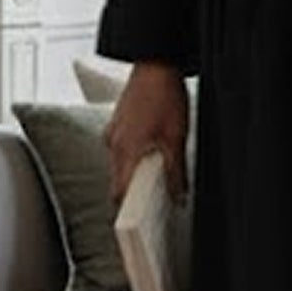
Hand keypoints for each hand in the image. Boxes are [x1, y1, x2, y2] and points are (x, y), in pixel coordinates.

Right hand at [106, 62, 189, 207]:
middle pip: (117, 181)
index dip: (127, 211)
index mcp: (125, 151)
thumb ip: (175, 171)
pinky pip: (121, 149)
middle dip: (132, 196)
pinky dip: (133, 158)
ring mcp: (113, 132)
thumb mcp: (176, 138)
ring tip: (155, 183)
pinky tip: (152, 156)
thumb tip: (178, 197)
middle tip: (151, 210)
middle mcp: (113, 144)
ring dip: (133, 175)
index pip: (119, 193)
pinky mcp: (118, 123)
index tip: (137, 227)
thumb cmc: (165, 96)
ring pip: (119, 165)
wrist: (155, 63)